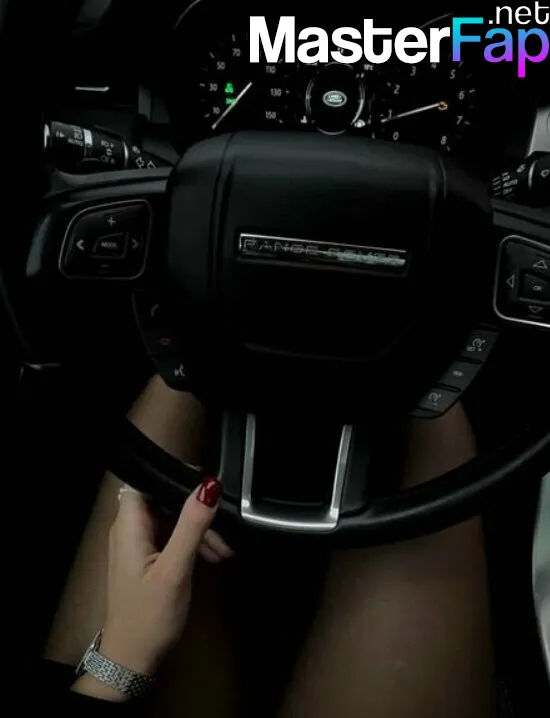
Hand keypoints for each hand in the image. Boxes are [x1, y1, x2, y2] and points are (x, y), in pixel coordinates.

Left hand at [79, 477, 226, 691]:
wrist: (132, 660)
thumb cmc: (150, 615)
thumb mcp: (176, 568)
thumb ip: (192, 525)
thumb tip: (209, 485)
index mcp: (129, 526)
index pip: (147, 482)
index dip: (174, 478)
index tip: (206, 487)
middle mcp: (129, 530)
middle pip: (163, 502)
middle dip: (194, 512)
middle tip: (222, 531)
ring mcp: (136, 545)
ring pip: (170, 521)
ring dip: (196, 530)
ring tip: (223, 551)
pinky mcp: (145, 559)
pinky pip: (169, 539)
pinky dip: (190, 544)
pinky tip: (211, 558)